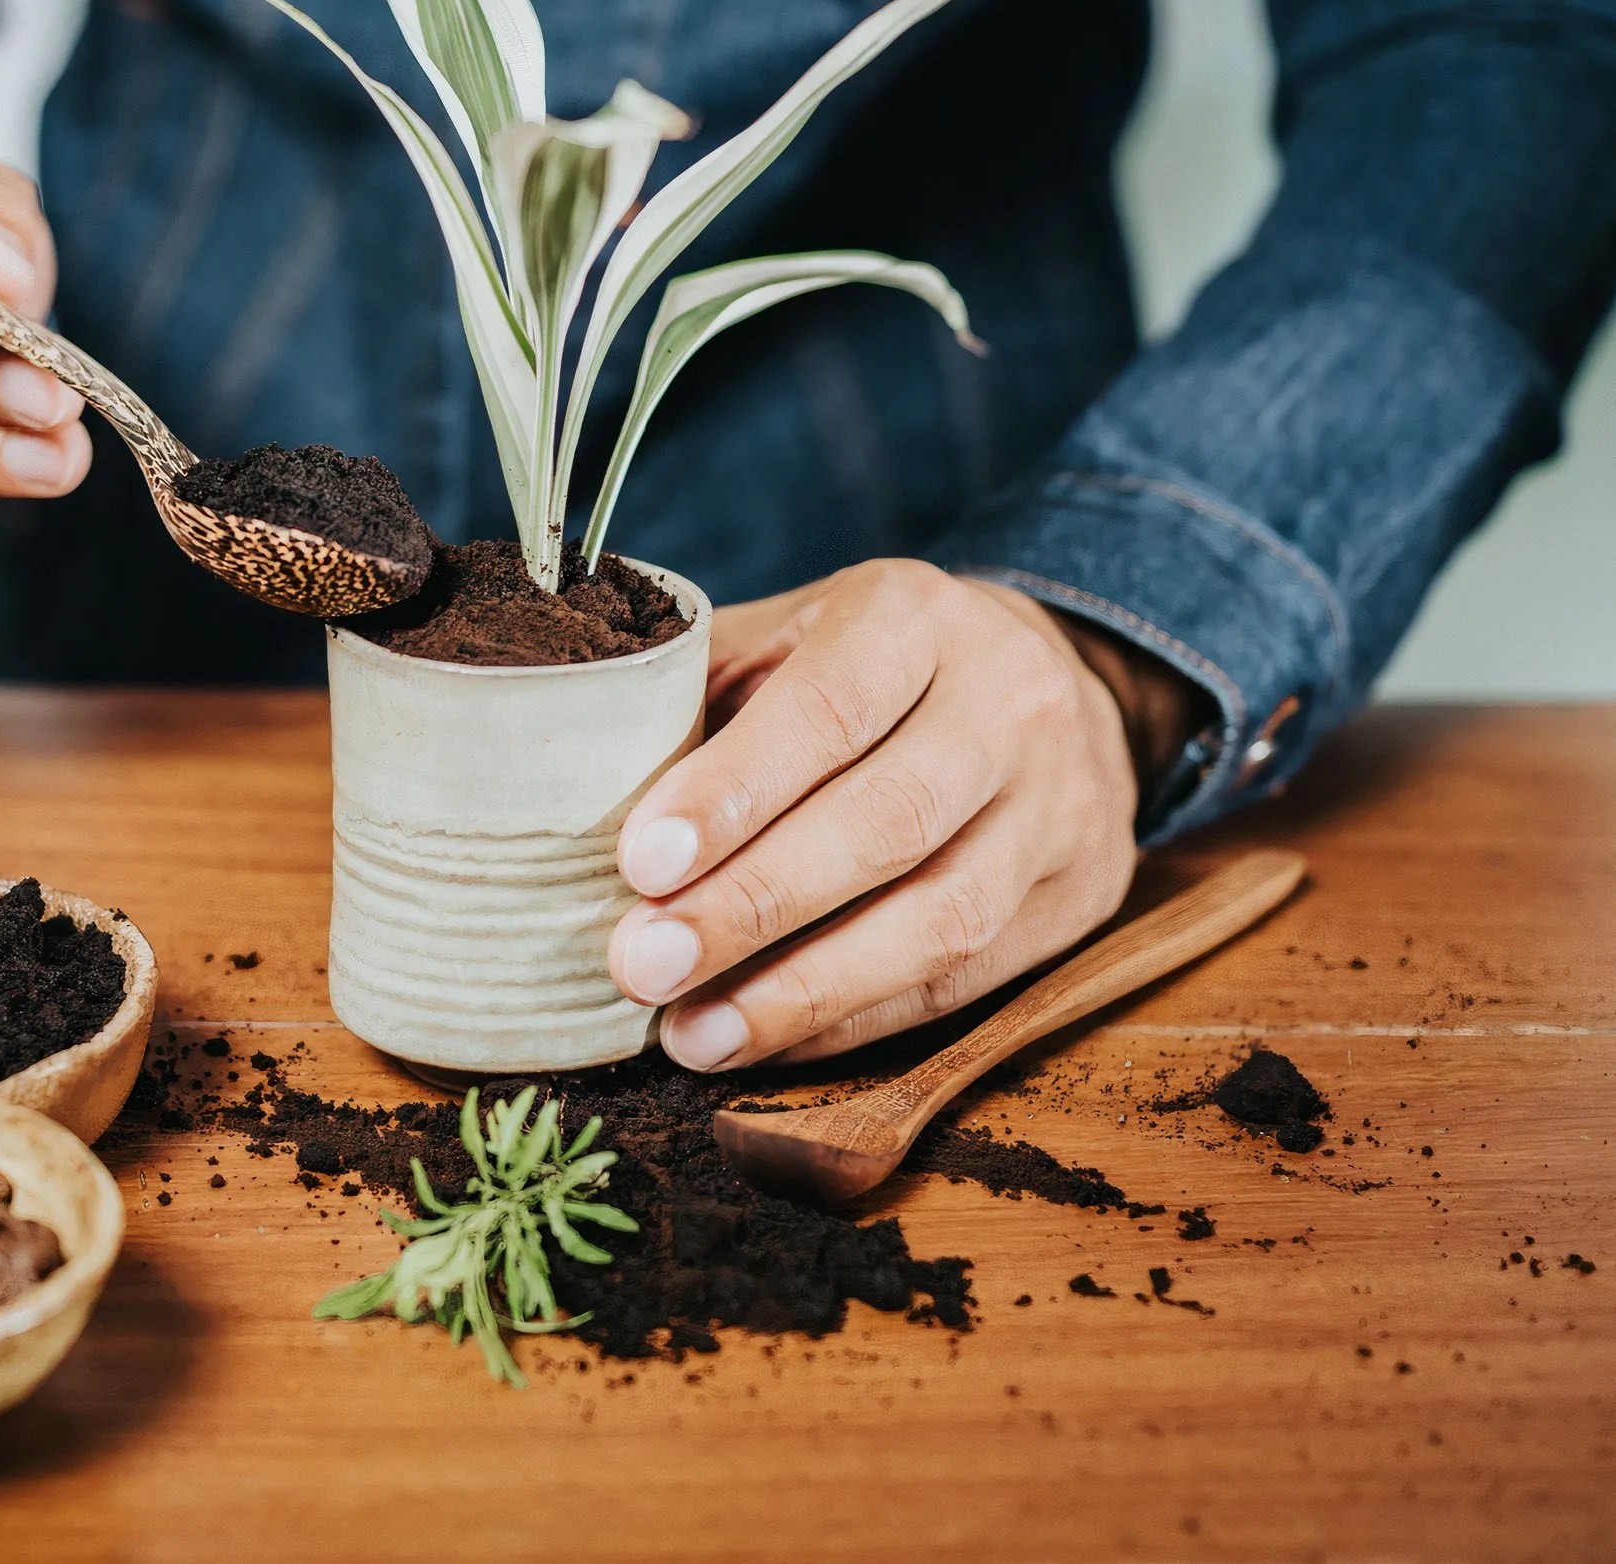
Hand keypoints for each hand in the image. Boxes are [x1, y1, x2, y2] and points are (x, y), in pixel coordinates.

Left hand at [607, 559, 1188, 1067]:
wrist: (1052, 681)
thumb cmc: (870, 667)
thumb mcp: (792, 636)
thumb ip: (703, 693)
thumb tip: (573, 781)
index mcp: (917, 616)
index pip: (827, 707)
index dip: (733, 791)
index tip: (639, 863)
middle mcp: (1009, 702)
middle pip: (885, 822)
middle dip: (752, 906)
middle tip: (642, 965)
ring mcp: (1061, 806)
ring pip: (939, 918)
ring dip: (804, 991)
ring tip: (693, 1034)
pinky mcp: (1081, 897)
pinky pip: (964, 979)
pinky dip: (855, 1020)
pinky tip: (767, 1039)